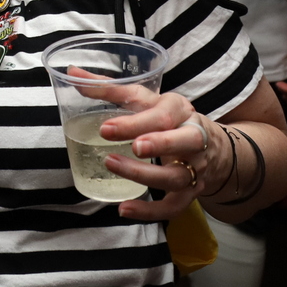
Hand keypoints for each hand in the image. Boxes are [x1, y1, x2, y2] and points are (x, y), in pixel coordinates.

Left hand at [84, 82, 231, 220]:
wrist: (213, 147)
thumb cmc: (168, 118)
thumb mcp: (145, 99)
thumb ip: (109, 88)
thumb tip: (73, 74)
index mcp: (180, 111)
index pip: (162, 115)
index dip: (135, 123)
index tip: (106, 129)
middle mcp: (194, 139)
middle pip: (184, 141)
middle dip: (160, 144)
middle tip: (134, 147)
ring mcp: (196, 168)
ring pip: (177, 177)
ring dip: (144, 176)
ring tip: (111, 166)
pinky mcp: (191, 193)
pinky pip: (173, 207)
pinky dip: (150, 212)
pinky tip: (124, 208)